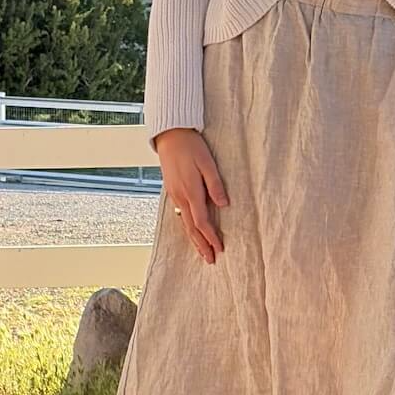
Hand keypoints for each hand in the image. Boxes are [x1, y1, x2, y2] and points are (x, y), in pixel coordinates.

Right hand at [152, 128, 228, 262]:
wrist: (170, 135)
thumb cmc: (191, 146)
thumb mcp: (208, 163)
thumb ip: (215, 185)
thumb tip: (224, 205)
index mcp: (191, 191)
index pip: (202, 222)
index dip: (211, 237)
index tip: (220, 249)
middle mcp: (181, 197)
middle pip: (192, 228)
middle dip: (202, 245)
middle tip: (211, 260)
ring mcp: (175, 195)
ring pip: (185, 223)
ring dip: (194, 239)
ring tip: (202, 252)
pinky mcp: (173, 191)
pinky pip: (181, 215)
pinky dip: (188, 227)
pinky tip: (192, 231)